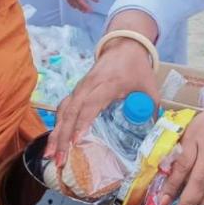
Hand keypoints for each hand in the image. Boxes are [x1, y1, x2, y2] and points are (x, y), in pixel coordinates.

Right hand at [50, 36, 157, 165]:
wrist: (124, 46)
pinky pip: (63, 109)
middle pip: (71, 111)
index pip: (91, 104)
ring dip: (56, 133)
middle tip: (59, 158)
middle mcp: (88, 85)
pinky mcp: (76, 91)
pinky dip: (57, 126)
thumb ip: (150, 110)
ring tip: (51, 155)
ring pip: (63, 110)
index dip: (83, 122)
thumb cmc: (137, 68)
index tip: (76, 141)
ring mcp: (80, 88)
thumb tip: (153, 136)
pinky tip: (53, 143)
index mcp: (108, 84)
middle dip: (63, 136)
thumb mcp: (149, 88)